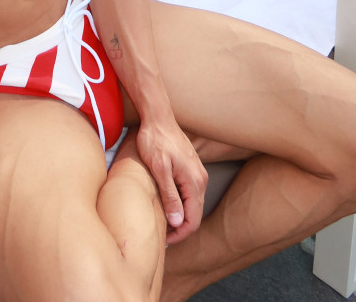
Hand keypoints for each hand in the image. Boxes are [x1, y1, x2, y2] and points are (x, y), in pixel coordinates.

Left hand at [135, 114, 207, 244]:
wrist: (158, 116)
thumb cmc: (155, 140)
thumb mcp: (159, 168)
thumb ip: (169, 195)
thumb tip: (177, 222)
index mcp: (194, 182)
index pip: (192, 220)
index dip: (180, 234)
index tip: (164, 239)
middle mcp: (200, 179)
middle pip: (194, 214)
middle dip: (180, 227)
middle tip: (161, 234)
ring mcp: (197, 173)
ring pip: (192, 204)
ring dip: (180, 216)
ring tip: (163, 222)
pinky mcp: (191, 168)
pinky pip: (189, 193)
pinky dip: (180, 203)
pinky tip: (167, 204)